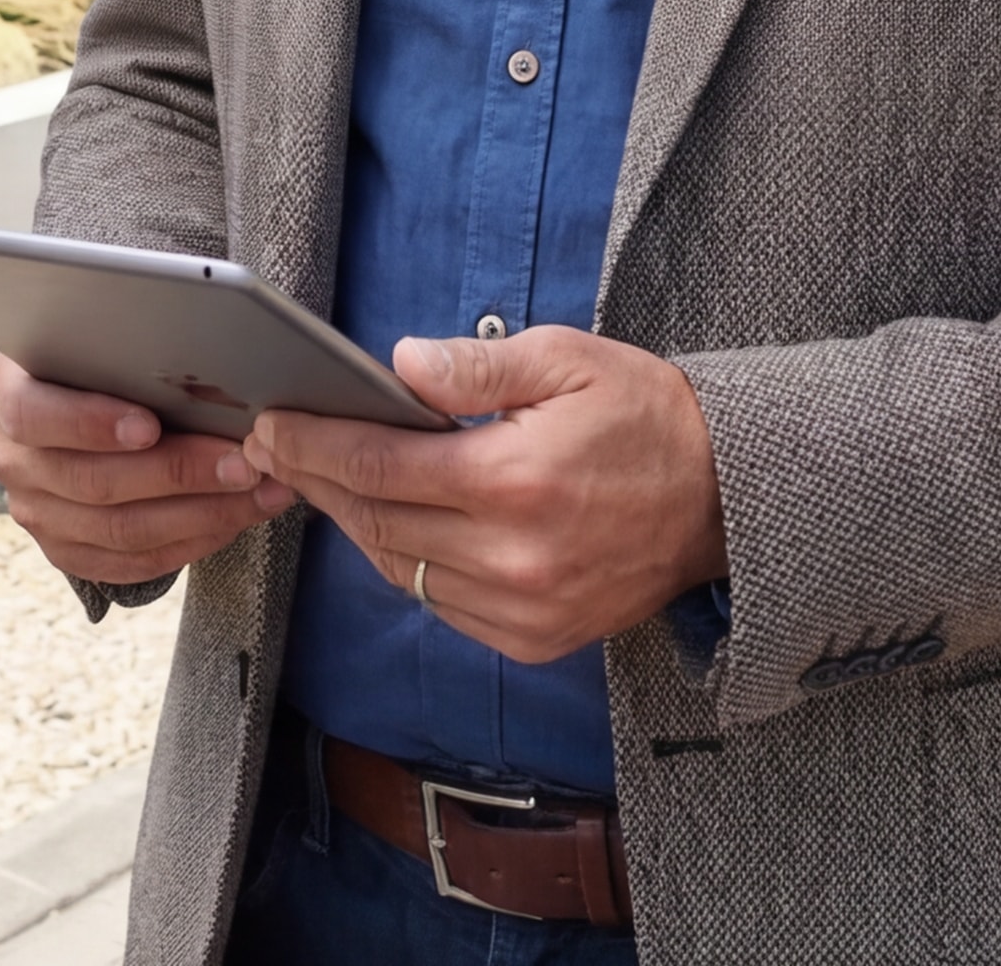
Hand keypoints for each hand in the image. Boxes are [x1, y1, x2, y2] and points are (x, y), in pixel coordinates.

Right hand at [0, 354, 295, 587]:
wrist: (79, 401)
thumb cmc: (100, 360)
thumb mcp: (99, 341)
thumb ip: (130, 351)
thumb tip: (210, 363)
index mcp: (4, 390)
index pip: (32, 414)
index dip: (90, 424)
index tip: (149, 426)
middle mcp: (8, 457)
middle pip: (92, 481)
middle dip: (179, 472)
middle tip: (243, 462)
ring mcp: (32, 511)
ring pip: (120, 530)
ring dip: (202, 514)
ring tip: (258, 492)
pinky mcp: (64, 550)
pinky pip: (130, 563)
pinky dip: (190, 543)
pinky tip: (233, 519)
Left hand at [248, 327, 725, 666]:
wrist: (727, 499)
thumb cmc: (647, 417)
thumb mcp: (567, 360)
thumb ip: (476, 367)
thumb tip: (399, 365)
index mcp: (514, 481)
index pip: (379, 467)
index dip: (315, 445)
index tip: (273, 426)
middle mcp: (513, 557)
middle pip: (377, 522)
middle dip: (318, 482)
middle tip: (277, 450)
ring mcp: (523, 608)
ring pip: (402, 570)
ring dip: (355, 526)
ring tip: (325, 483)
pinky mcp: (535, 638)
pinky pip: (442, 606)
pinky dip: (409, 565)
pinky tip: (393, 526)